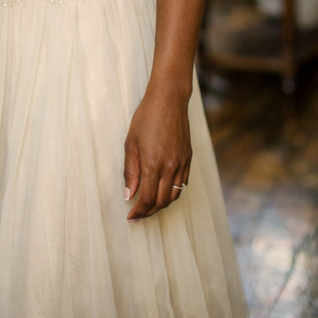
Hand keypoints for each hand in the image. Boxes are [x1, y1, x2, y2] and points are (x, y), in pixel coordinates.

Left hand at [123, 78, 191, 220]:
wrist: (169, 100)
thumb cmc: (146, 118)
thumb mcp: (131, 143)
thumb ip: (130, 171)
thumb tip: (129, 195)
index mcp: (153, 164)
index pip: (148, 198)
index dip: (139, 211)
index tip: (131, 217)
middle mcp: (170, 167)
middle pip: (162, 201)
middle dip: (149, 212)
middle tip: (138, 214)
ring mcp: (182, 163)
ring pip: (174, 195)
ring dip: (161, 204)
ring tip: (149, 204)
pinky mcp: (188, 158)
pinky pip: (182, 184)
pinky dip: (172, 192)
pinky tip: (162, 190)